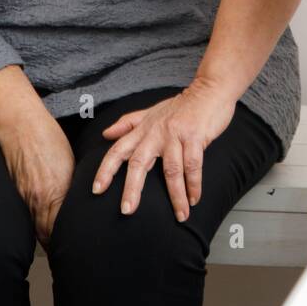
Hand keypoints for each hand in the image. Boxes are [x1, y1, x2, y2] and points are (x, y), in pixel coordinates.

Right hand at [0, 101, 76, 247]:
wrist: (18, 123)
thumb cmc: (47, 137)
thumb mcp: (69, 161)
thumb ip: (73, 185)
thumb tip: (81, 201)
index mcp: (55, 190)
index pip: (63, 227)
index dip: (71, 242)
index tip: (81, 252)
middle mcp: (38, 199)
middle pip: (49, 235)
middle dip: (59, 249)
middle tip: (71, 262)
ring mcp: (25, 198)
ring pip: (37, 229)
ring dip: (48, 242)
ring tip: (59, 255)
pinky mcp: (16, 194)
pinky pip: (27, 219)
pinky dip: (36, 228)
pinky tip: (43, 233)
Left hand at [91, 82, 237, 220]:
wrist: (210, 90)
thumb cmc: (182, 105)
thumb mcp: (151, 112)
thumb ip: (128, 124)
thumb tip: (106, 134)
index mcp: (144, 129)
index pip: (118, 150)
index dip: (106, 170)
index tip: (97, 190)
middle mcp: (156, 132)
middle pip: (139, 163)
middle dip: (132, 189)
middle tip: (127, 211)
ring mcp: (175, 134)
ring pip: (171, 171)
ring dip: (176, 197)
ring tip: (180, 216)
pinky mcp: (195, 136)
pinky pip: (193, 166)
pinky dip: (194, 185)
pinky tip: (194, 199)